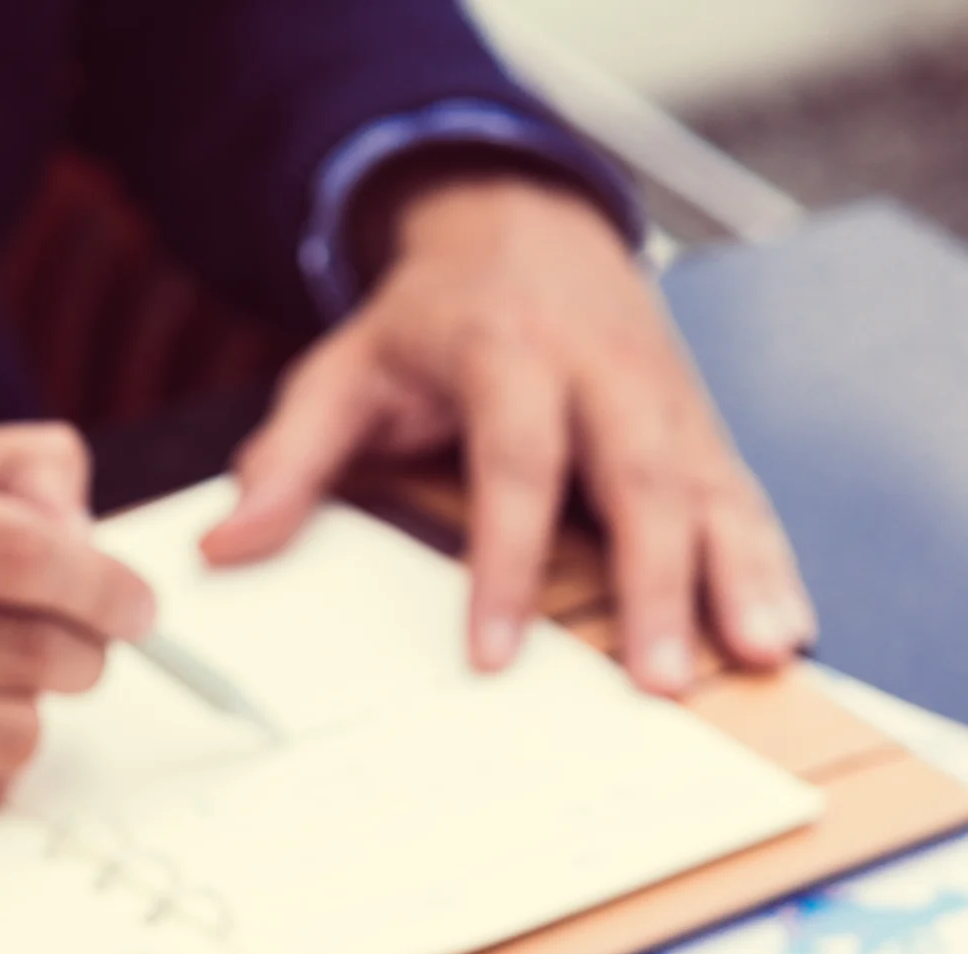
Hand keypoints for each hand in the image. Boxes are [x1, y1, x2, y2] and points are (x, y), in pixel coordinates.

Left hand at [203, 172, 813, 694]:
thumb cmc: (428, 322)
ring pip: (709, 487)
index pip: (514, 461)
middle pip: (639, 477)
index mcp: (508, 350)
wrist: (521, 221)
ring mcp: (661, 397)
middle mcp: (601, 369)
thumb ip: (290, 460)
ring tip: (760, 656)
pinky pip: (740, 495)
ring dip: (737, 577)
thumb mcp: (342, 370)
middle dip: (656, 581)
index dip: (505, 559)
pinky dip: (766, 563)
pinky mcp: (697, 426)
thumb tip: (223, 549)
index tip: (490, 653)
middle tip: (658, 680)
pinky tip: (783, 629)